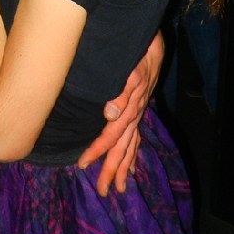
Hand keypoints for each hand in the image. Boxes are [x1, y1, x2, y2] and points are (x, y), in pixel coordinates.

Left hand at [77, 31, 163, 195]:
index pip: (111, 136)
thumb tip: (110, 115)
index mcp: (130, 109)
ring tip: (120, 187)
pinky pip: (137, 136)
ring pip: (131, 145)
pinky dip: (133, 153)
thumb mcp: (131, 69)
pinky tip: (132, 164)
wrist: (151, 42)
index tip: (82, 165)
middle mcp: (135, 115)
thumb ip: (121, 92)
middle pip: (123, 148)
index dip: (97, 151)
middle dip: (112, 170)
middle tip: (103, 191)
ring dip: (124, 166)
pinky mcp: (140, 108)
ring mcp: (139, 113)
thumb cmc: (138, 53)